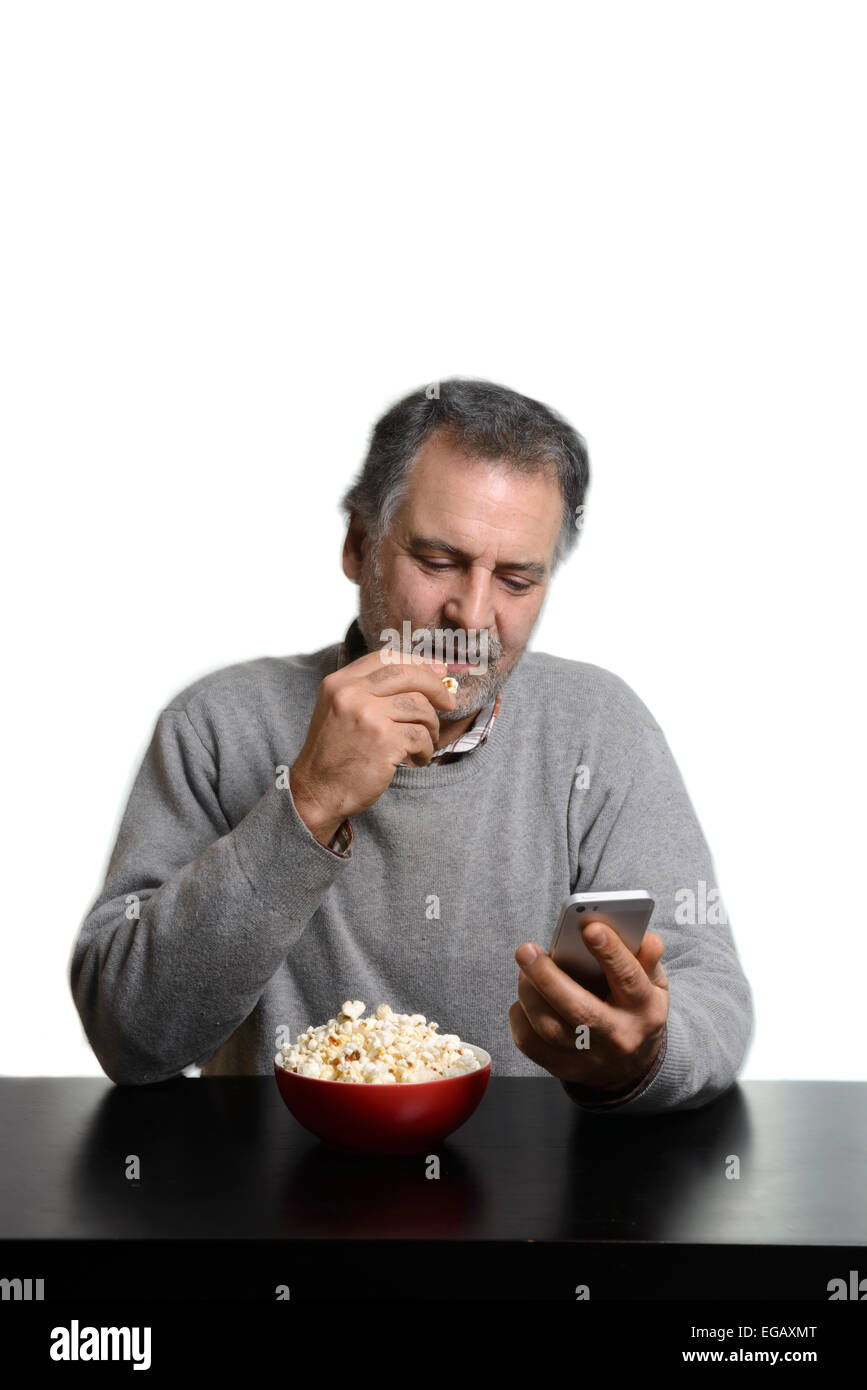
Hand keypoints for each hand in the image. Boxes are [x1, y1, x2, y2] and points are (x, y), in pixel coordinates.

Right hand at [289, 650, 455, 842]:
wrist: (317, 790)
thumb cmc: (334, 753)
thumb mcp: (339, 710)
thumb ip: (369, 691)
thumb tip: (423, 674)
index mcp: (339, 682)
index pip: (386, 657)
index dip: (417, 662)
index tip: (437, 672)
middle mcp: (351, 693)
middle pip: (408, 674)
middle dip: (436, 687)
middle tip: (448, 702)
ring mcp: (368, 715)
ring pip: (420, 706)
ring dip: (431, 725)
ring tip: (426, 741)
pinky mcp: (384, 740)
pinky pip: (421, 735)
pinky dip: (426, 749)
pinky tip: (417, 758)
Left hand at [508, 923, 668, 1090]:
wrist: (630, 1067)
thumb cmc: (636, 1011)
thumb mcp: (654, 986)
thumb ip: (648, 960)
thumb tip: (646, 939)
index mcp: (644, 1011)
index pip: (628, 979)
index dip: (611, 953)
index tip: (591, 927)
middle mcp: (617, 1037)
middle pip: (580, 1011)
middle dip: (548, 978)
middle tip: (526, 950)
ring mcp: (588, 1057)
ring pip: (549, 1028)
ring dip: (529, 993)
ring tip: (524, 966)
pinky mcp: (562, 1068)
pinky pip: (530, 1044)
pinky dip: (520, 1016)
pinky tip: (524, 996)